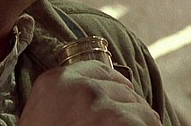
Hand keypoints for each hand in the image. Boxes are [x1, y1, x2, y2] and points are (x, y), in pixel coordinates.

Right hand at [18, 60, 162, 125]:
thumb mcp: (42, 113)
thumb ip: (65, 96)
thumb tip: (97, 95)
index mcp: (55, 81)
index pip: (100, 70)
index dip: (112, 88)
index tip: (112, 104)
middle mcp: (78, 86)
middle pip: (122, 88)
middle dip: (124, 108)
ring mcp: (99, 102)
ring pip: (140, 106)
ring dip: (136, 122)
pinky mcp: (118, 120)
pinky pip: (148, 120)